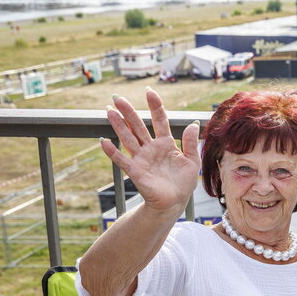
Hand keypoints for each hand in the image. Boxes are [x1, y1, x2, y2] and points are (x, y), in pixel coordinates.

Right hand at [100, 89, 200, 213]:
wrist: (174, 203)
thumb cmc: (183, 182)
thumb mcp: (192, 161)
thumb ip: (190, 143)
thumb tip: (192, 124)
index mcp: (166, 144)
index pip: (160, 120)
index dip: (155, 106)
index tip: (149, 92)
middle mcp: (151, 148)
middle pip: (138, 126)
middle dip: (129, 112)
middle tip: (118, 97)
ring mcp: (142, 159)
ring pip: (128, 138)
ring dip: (118, 125)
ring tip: (109, 111)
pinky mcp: (136, 172)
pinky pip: (122, 160)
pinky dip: (112, 151)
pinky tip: (104, 141)